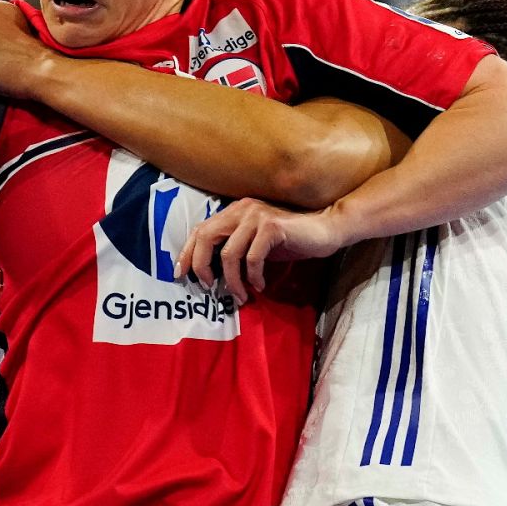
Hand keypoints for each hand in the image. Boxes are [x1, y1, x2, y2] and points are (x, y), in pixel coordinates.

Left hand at [178, 199, 347, 304]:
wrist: (325, 230)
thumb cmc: (289, 240)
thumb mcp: (255, 244)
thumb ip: (234, 250)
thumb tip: (209, 274)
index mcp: (233, 212)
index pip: (200, 230)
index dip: (187, 252)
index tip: (181, 274)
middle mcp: (241, 209)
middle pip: (206, 237)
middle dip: (202, 266)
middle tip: (208, 287)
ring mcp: (256, 215)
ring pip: (229, 253)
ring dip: (232, 280)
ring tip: (241, 296)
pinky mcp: (272, 226)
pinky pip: (253, 257)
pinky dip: (253, 276)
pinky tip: (260, 286)